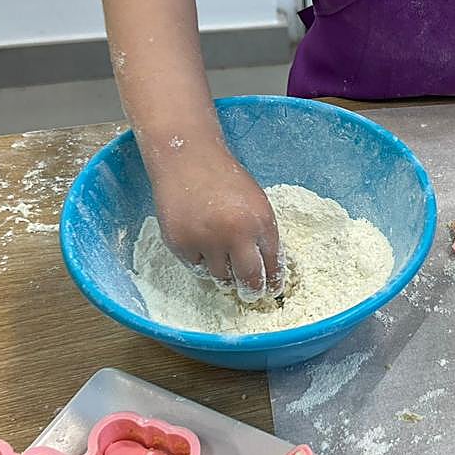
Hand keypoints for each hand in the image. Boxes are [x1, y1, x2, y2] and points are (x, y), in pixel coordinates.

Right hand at [153, 148, 284, 300]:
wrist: (188, 160)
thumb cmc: (225, 180)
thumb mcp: (256, 203)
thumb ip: (262, 234)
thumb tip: (267, 270)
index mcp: (260, 222)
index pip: (273, 264)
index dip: (273, 281)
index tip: (272, 290)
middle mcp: (235, 234)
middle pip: (249, 280)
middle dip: (252, 291)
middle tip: (251, 294)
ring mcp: (206, 241)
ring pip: (221, 278)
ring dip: (224, 272)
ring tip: (220, 253)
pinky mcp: (181, 244)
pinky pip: (196, 267)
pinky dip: (200, 260)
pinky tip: (201, 241)